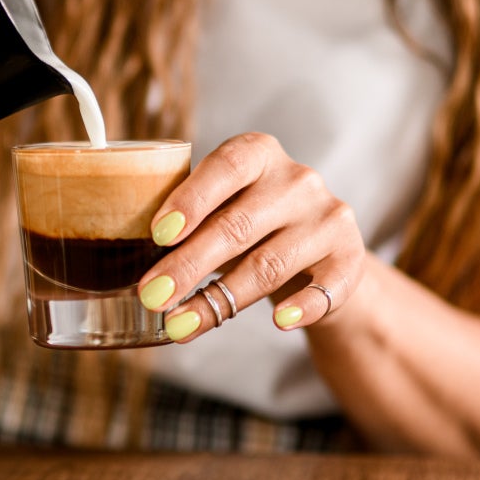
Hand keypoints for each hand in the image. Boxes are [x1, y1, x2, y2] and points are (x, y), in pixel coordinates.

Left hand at [138, 133, 366, 341]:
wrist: (320, 253)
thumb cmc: (251, 226)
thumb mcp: (221, 210)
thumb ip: (188, 223)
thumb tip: (130, 260)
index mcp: (258, 154)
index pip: (225, 167)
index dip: (191, 199)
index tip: (158, 234)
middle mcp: (298, 180)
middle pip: (237, 225)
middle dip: (188, 265)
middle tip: (151, 297)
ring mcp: (328, 218)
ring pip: (269, 264)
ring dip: (220, 300)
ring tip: (181, 325)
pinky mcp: (349, 259)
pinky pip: (324, 288)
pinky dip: (301, 307)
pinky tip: (278, 322)